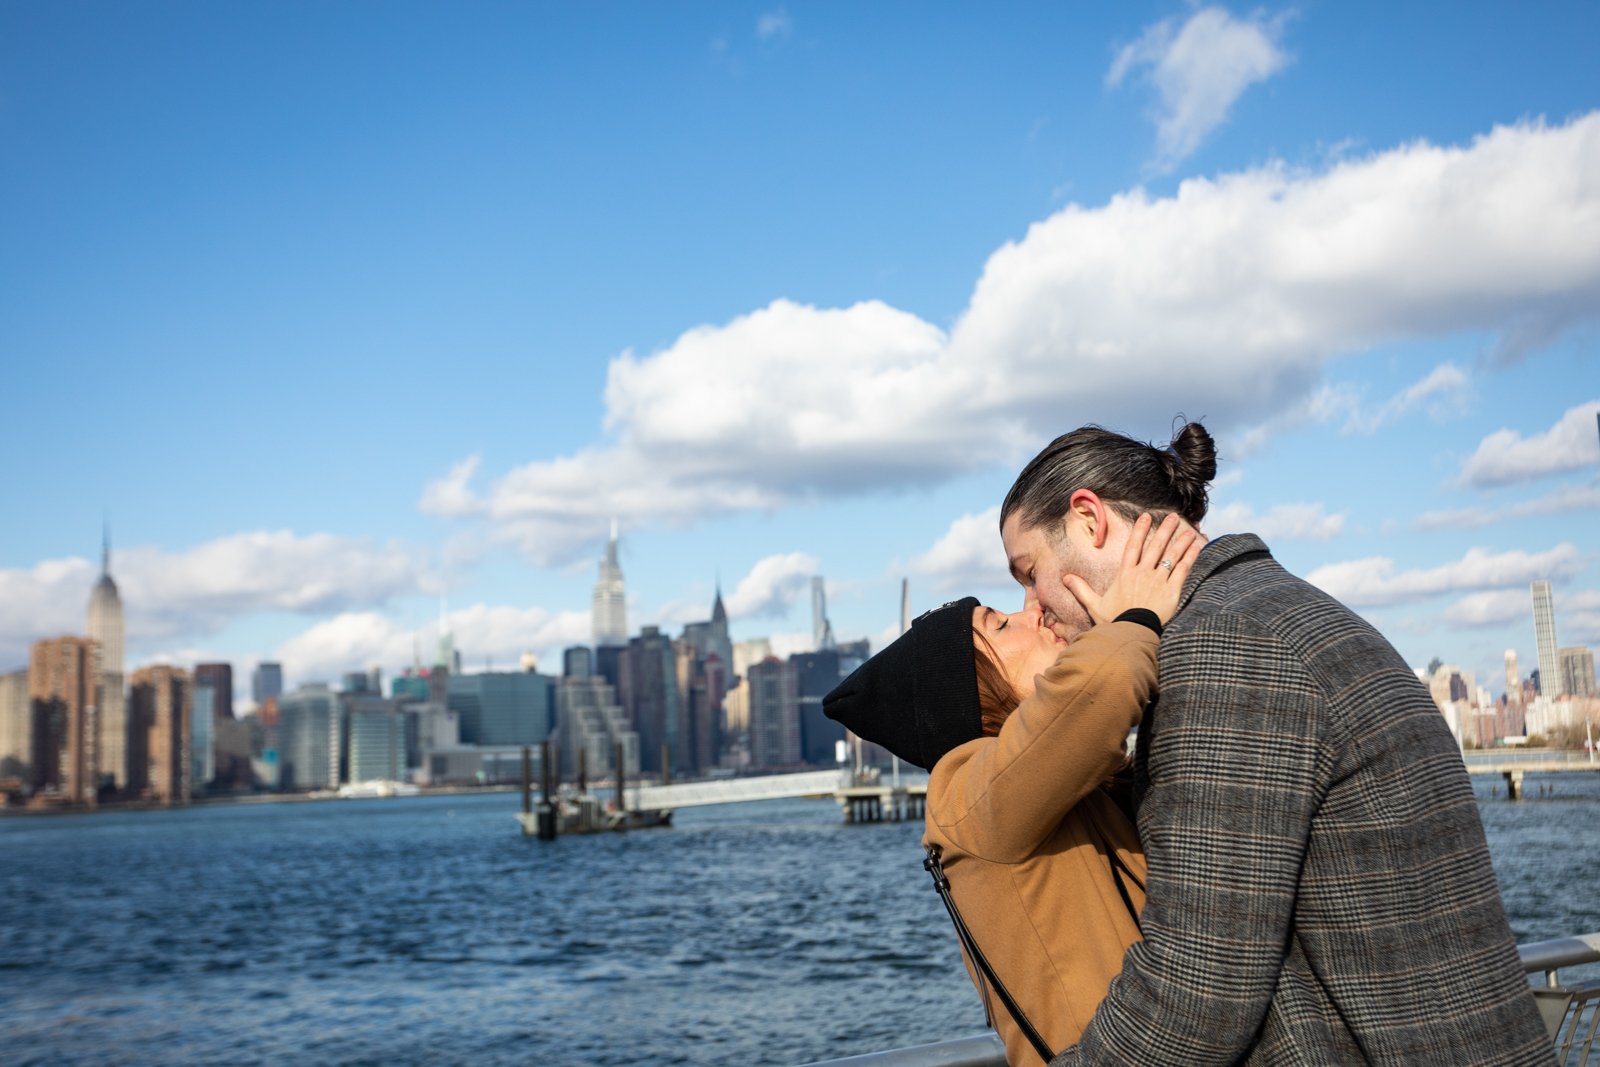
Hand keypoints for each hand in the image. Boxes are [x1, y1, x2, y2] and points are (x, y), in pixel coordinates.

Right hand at [1063, 513, 1200, 626]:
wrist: (1131, 634)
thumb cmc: (1113, 622)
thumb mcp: (1094, 605)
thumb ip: (1081, 589)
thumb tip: (1065, 578)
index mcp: (1125, 574)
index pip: (1133, 546)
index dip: (1140, 530)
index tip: (1147, 516)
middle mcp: (1142, 573)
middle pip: (1155, 546)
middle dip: (1165, 530)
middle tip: (1174, 516)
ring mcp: (1158, 580)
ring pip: (1171, 555)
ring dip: (1181, 540)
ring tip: (1190, 528)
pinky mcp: (1171, 590)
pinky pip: (1183, 569)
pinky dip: (1191, 556)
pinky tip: (1198, 546)